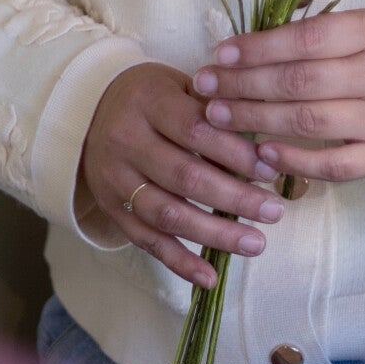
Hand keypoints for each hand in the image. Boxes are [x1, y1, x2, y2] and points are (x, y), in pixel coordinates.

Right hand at [77, 62, 283, 291]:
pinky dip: (180, 263)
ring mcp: (116, 180)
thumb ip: (216, 108)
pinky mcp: (112, 210)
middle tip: (274, 211)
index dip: (236, 153)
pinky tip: (210, 278)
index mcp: (147, 101)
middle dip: (235, 199)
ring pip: (168, 215)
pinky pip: (147, 241)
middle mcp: (125, 141)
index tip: (271, 170)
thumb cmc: (153, 97)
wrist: (90, 113)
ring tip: (256, 244)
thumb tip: (265, 143)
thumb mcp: (180, 85)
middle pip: (185, 177)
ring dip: (215, 234)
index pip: (196, 131)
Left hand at [190, 12, 364, 187]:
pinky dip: (294, 160)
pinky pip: (333, 165)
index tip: (220, 55)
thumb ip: (318, 34)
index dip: (257, 48)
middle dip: (244, 85)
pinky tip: (261, 152)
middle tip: (205, 86)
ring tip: (219, 115)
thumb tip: (246, 47)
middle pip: (300, 82)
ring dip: (256, 119)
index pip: (306, 40)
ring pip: (309, 122)